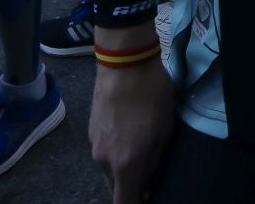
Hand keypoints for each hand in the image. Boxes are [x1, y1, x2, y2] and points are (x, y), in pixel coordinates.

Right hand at [89, 43, 173, 203]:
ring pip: (109, 168)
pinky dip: (116, 151)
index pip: (124, 203)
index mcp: (125, 166)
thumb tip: (147, 181)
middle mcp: (104, 161)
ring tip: (140, 144)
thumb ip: (154, 161)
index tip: (146, 198)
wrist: (123, 64)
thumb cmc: (151, 96)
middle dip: (130, 185)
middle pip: (115, 187)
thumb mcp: (164, 131)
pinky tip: (128, 131)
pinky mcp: (90, 131)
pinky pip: (104, 151)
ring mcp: (93, 146)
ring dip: (123, 166)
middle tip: (149, 168)